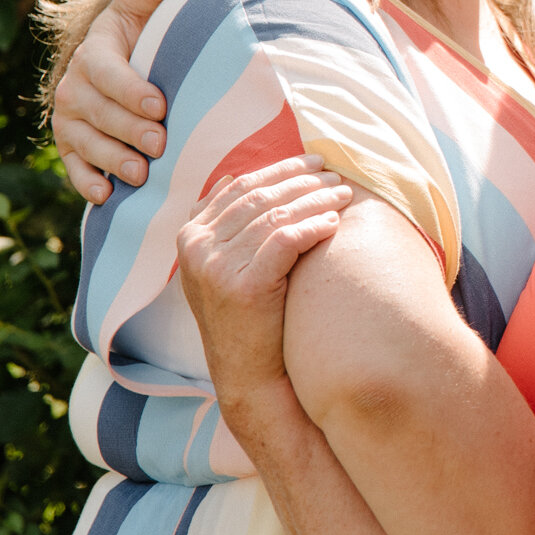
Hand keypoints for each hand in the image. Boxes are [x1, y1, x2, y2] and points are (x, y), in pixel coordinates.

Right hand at [53, 0, 186, 203]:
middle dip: (127, 129)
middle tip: (159, 144)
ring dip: (111, 159)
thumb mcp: (146, 6)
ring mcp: (68, 118)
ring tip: (140, 174)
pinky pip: (71, 167)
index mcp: (94, 52)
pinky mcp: (67, 145)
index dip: (131, 90)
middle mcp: (74, 86)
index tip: (160, 105)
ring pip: (84, 142)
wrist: (120, 62)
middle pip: (96, 112)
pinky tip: (105, 196)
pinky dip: (85, 183)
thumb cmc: (142, 33)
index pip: (107, 72)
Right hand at [175, 155, 350, 409]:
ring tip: (344, 195)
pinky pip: (285, 240)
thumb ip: (223, 224)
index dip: (280, 169)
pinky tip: (334, 223)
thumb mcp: (222, 265)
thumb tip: (230, 176)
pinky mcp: (243, 287)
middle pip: (259, 197)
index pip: (240, 186)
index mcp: (190, 237)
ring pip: (275, 215)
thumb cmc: (245, 314)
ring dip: (315, 199)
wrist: (247, 372)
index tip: (314, 162)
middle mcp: (197, 248)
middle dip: (302, 180)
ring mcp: (216, 268)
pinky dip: (313, 227)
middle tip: (335, 175)